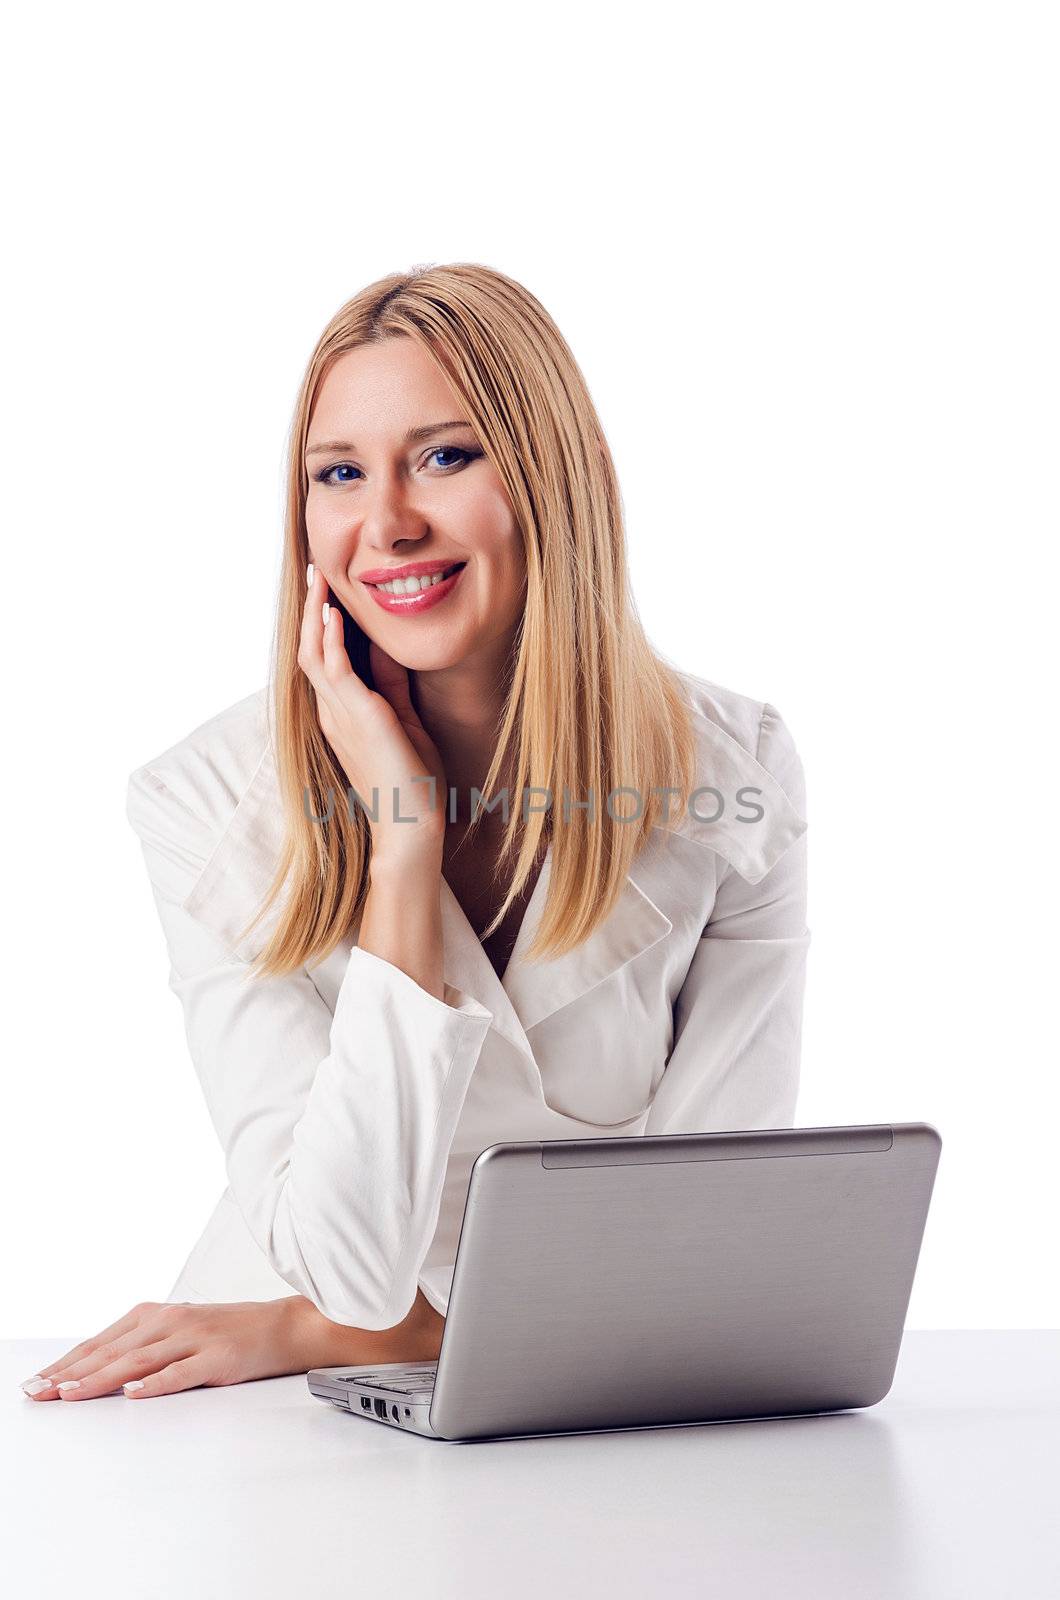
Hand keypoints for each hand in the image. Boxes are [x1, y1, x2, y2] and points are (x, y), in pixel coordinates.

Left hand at [19, 1297, 308, 1401]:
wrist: (283, 1325)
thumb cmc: (227, 1333)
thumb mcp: (179, 1333)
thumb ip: (141, 1348)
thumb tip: (94, 1375)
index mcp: (156, 1314)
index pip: (100, 1341)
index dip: (66, 1362)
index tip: (36, 1383)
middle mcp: (170, 1320)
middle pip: (112, 1350)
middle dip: (71, 1373)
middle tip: (38, 1392)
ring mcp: (194, 1337)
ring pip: (138, 1360)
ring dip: (100, 1378)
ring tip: (71, 1393)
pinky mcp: (217, 1357)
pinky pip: (181, 1372)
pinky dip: (155, 1383)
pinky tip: (133, 1394)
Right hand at [299, 568, 447, 859]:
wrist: (413, 826)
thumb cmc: (413, 782)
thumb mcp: (404, 721)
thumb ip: (391, 684)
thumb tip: (385, 647)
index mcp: (341, 714)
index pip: (322, 660)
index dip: (320, 624)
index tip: (326, 591)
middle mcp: (333, 713)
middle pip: (308, 650)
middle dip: (310, 609)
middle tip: (313, 571)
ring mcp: (341, 716)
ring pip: (312, 654)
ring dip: (314, 614)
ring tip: (317, 579)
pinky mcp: (357, 719)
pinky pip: (334, 671)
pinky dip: (329, 640)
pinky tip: (332, 613)